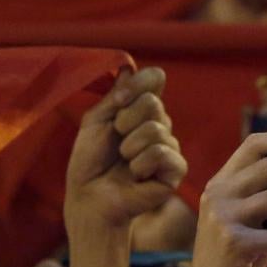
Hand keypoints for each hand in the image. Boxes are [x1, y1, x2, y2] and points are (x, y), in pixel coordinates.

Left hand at [65, 67, 187, 232]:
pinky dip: (142, 164)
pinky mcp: (176, 169)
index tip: (119, 100)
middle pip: (154, 103)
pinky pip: (163, 153)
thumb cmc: (89, 162)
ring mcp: (170, 147)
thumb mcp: (96, 122)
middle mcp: (160, 125)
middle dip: (127, 121)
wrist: (90, 198)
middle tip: (117, 141)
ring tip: (124, 162)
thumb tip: (127, 68)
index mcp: (141, 110)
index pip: (155, 79)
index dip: (139, 84)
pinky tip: (137, 176)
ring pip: (157, 129)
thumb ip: (115, 96)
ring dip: (130, 147)